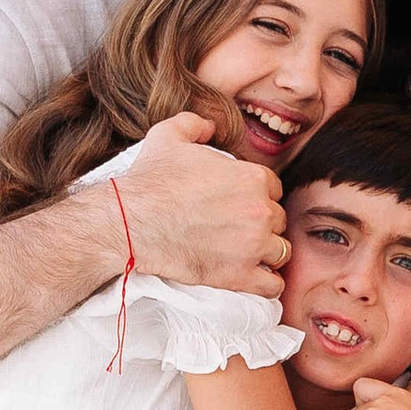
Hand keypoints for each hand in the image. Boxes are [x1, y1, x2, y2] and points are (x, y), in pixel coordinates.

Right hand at [115, 111, 287, 293]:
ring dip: (266, 252)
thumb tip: (211, 126)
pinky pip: (272, 285)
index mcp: (252, 178)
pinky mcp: (239, 275)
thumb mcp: (169, 136)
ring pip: (280, 251)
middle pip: (277, 220)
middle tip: (237, 229)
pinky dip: (266, 283)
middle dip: (261, 224)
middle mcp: (259, 211)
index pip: (273, 189)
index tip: (239, 205)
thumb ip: (196, 124)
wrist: (130, 222)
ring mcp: (252, 246)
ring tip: (246, 253)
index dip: (258, 196)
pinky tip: (252, 277)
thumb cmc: (150, 181)